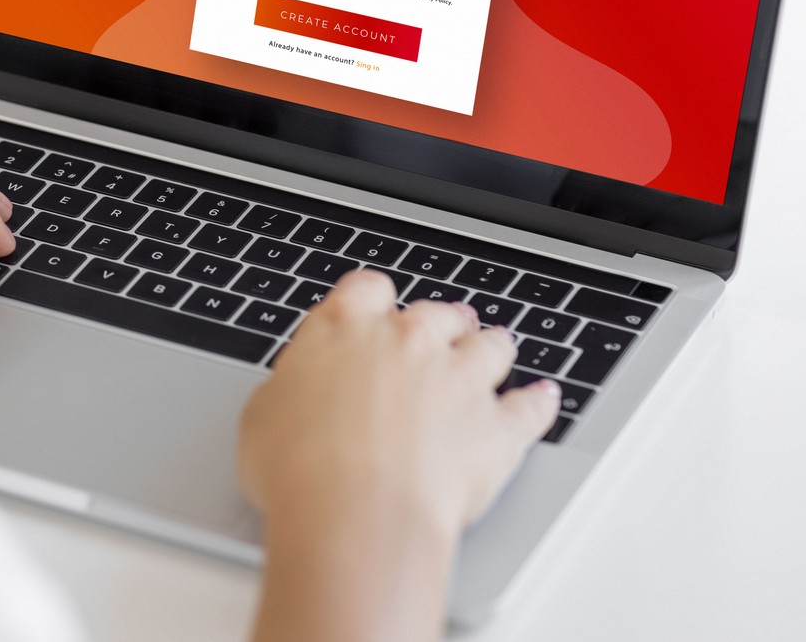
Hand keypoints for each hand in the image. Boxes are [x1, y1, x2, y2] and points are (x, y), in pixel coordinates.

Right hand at [238, 270, 558, 641]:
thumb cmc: (300, 472)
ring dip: (491, 348)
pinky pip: (531, 406)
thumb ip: (290, 390)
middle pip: (438, 312)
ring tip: (494, 351)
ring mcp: (460, 380)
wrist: (355, 516)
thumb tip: (292, 395)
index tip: (377, 309)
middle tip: (442, 331)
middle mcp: (408, 341)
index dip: (375, 300)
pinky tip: (543, 397)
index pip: (367, 289)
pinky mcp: (498, 428)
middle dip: (442, 322)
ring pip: (491, 345)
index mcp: (345, 328)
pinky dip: (538, 402)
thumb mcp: (262, 418)